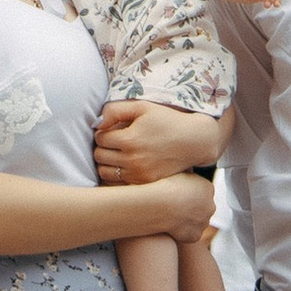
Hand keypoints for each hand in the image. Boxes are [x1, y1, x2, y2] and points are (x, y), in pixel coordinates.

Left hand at [94, 97, 220, 181]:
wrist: (193, 141)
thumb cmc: (167, 120)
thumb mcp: (142, 107)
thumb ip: (115, 110)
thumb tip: (97, 123)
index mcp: (129, 139)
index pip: (100, 138)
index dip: (103, 132)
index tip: (112, 130)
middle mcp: (132, 160)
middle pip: (99, 156)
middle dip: (102, 147)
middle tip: (113, 142)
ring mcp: (138, 174)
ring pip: (104, 172)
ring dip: (106, 163)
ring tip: (117, 154)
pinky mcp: (144, 183)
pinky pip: (117, 184)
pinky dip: (115, 175)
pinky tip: (123, 166)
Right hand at [147, 170, 218, 245]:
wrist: (158, 204)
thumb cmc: (163, 183)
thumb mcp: (177, 168)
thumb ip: (185, 168)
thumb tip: (186, 163)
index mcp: (208, 187)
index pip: (201, 191)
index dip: (188, 192)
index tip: (176, 192)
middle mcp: (210, 205)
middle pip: (201, 207)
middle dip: (190, 207)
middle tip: (172, 204)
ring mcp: (203, 222)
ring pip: (196, 221)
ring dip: (186, 219)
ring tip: (169, 214)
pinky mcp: (195, 236)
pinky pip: (189, 234)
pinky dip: (180, 232)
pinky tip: (169, 225)